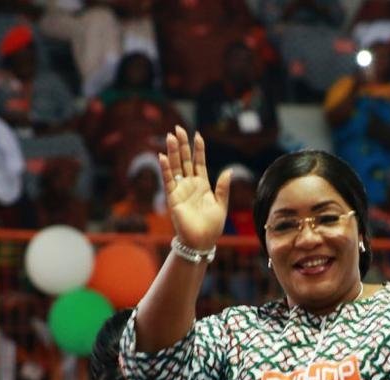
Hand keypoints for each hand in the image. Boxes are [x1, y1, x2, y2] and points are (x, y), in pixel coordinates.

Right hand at [160, 126, 230, 250]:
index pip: (199, 163)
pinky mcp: (173, 198)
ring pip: (175, 167)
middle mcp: (190, 185)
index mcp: (203, 185)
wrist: (202, 241)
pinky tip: (162, 156)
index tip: (197, 135)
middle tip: (178, 128)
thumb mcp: (221, 205)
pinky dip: (165, 169)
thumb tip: (228, 170)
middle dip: (182, 145)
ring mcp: (180, 190)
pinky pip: (168, 180)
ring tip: (170, 136)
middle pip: (185, 160)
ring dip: (172, 152)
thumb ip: (223, 188)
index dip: (198, 149)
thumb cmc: (212, 227)